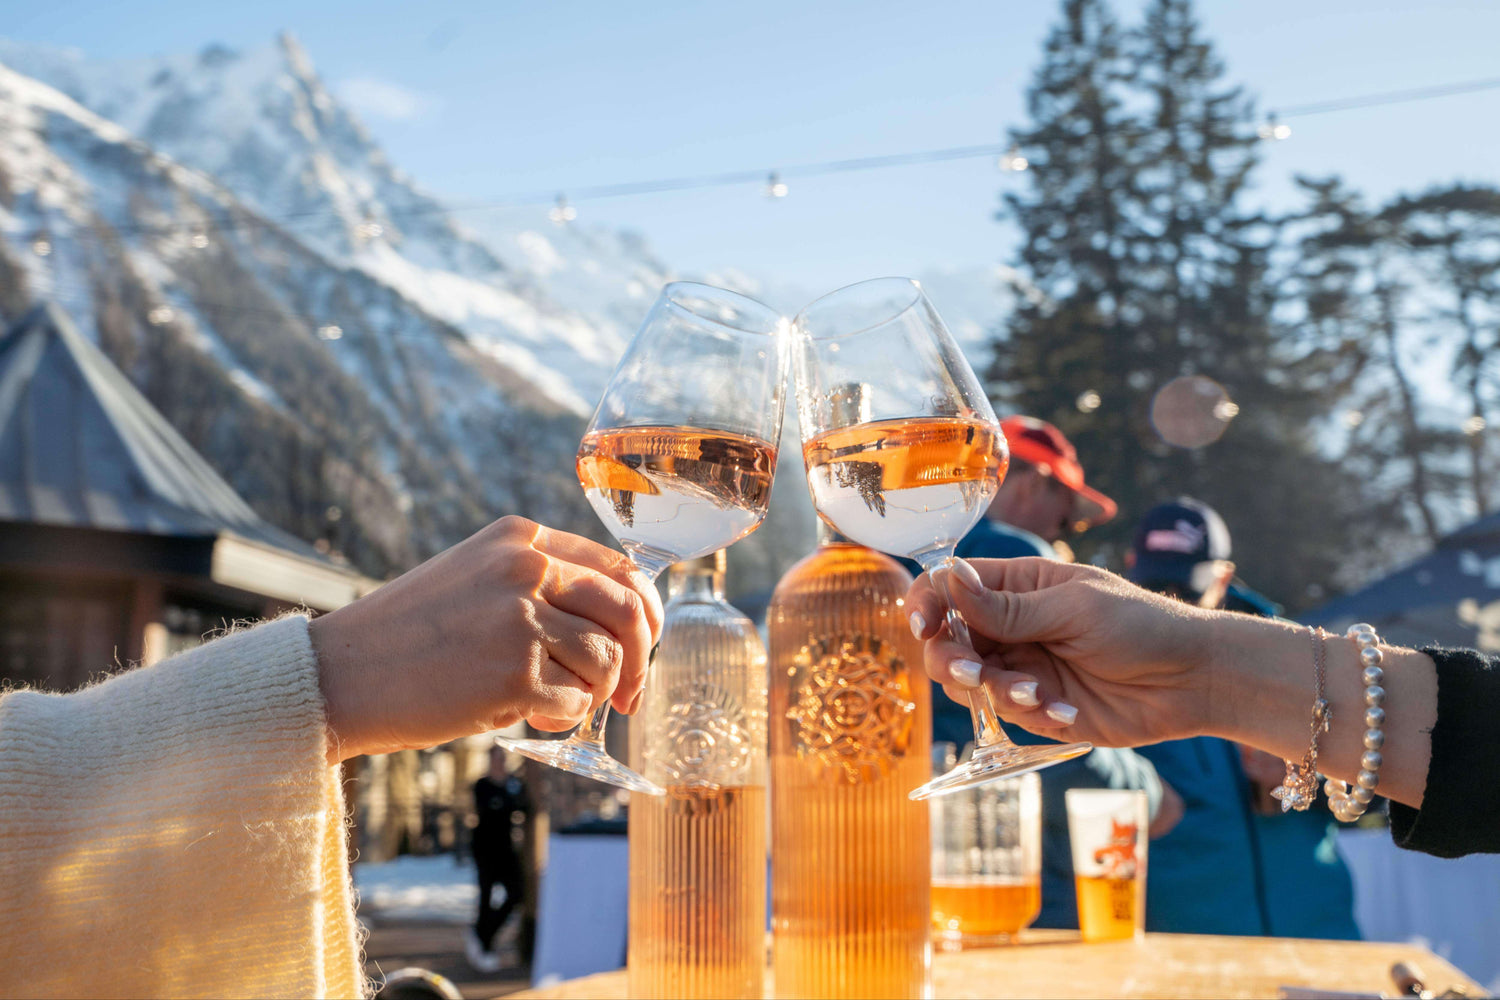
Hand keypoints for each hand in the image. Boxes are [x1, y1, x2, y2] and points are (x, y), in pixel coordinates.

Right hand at [310, 516, 664, 762]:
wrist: (340, 674)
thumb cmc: (410, 636)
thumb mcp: (476, 579)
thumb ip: (539, 583)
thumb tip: (618, 620)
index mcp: (520, 539)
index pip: (619, 565)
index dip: (644, 610)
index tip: (643, 643)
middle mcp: (527, 568)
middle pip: (627, 610)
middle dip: (637, 659)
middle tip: (627, 696)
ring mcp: (522, 618)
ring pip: (606, 660)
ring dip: (591, 693)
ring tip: (550, 703)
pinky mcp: (515, 671)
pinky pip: (575, 701)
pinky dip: (563, 718)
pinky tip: (529, 717)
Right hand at [907, 558, 1217, 748]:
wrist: (1192, 680)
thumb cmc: (1141, 625)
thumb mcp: (1075, 609)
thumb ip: (1009, 608)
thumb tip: (949, 579)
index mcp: (1016, 586)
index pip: (949, 587)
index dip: (927, 604)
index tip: (925, 626)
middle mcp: (1010, 626)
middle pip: (947, 640)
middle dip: (952, 659)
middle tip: (978, 673)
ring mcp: (1020, 667)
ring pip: (968, 682)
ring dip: (994, 691)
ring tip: (1038, 696)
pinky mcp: (1037, 706)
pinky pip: (1005, 715)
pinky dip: (1030, 715)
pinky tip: (1068, 712)